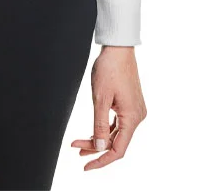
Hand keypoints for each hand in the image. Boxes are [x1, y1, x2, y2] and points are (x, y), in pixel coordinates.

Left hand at [71, 45, 146, 170]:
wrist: (118, 48)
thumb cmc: (109, 69)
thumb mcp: (100, 99)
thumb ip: (100, 126)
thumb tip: (100, 149)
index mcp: (132, 118)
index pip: (118, 150)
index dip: (102, 161)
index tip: (86, 166)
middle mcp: (137, 117)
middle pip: (116, 142)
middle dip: (96, 148)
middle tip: (76, 150)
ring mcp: (135, 110)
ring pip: (116, 133)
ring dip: (99, 139)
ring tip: (80, 145)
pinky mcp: (130, 104)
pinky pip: (118, 123)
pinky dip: (105, 129)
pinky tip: (93, 133)